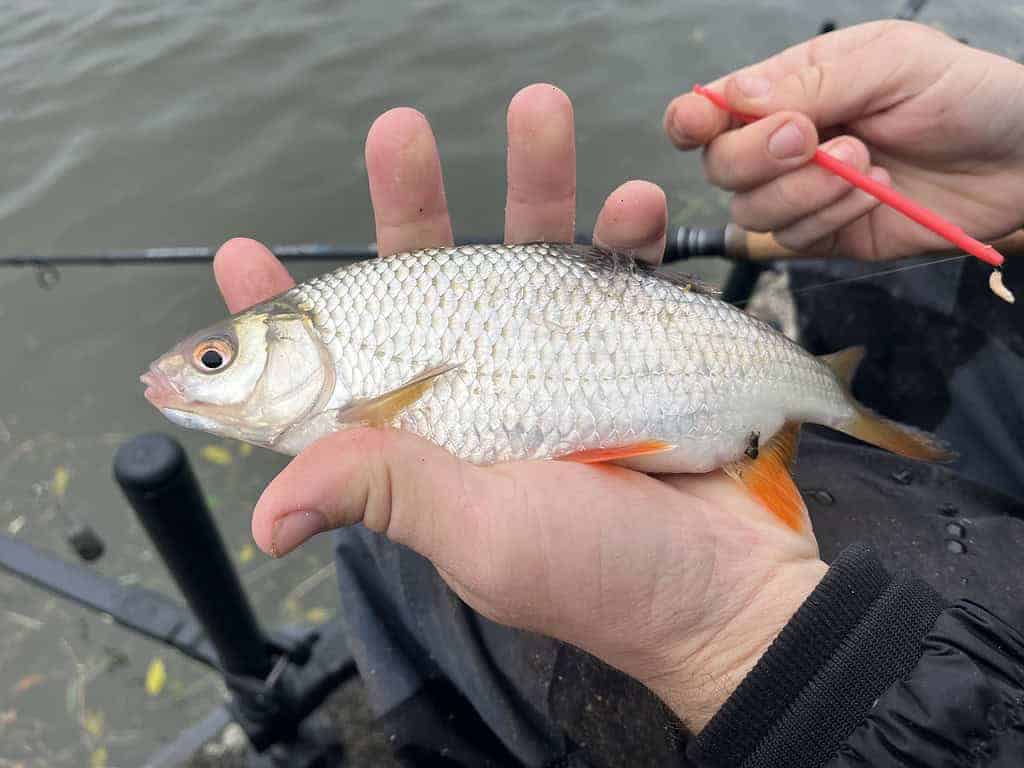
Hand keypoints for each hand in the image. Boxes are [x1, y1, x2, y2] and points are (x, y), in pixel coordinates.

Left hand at [212, 84, 825, 730]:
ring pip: (525, 249)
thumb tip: (268, 518)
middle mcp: (477, 391)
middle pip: (424, 280)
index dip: (286, 317)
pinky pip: (616, 271)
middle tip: (399, 132)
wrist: (727, 587)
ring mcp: (553, 362)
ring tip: (543, 110)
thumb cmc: (596, 575)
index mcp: (424, 440)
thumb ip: (385, 493)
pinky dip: (625, 229)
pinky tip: (636, 202)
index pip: (335, 373)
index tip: (241, 252)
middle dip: (407, 199)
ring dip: (537, 177)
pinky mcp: (622, 348)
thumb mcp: (478, 536)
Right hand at [664, 20, 1023, 260]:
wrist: (1019, 160)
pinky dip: (829, 216)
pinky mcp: (827, 235)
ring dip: (804, 189)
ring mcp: (803, 193)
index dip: (692, 121)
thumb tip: (735, 95)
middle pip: (720, 165)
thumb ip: (812, 79)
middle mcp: (785, 143)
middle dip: (757, 156)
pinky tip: (873, 190)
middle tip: (812, 137)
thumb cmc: (964, 93)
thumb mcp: (891, 62)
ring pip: (751, 209)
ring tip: (866, 162)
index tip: (698, 126)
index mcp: (790, 88)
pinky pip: (792, 239)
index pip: (712, 110)